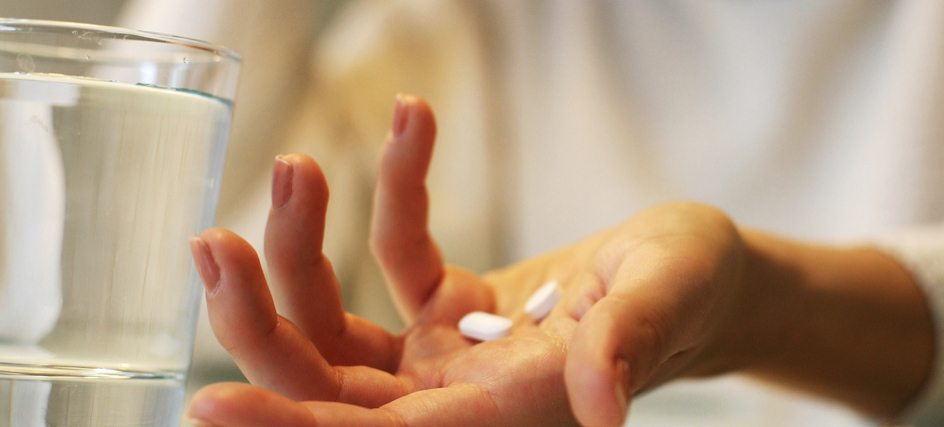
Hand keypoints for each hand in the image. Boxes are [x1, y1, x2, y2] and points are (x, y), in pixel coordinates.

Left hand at [184, 95, 755, 425]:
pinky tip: (411, 123)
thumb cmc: (696, 292)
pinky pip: (394, 256)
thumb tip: (603, 406)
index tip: (211, 399)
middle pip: (326, 382)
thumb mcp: (666, 300)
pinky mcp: (450, 308)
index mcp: (505, 413)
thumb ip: (625, 343)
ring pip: (333, 325)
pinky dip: (393, 192)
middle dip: (259, 318)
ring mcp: (448, 355)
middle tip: (215, 241)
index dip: (294, 423)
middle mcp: (460, 397)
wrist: (704, 279)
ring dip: (301, 249)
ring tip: (296, 167)